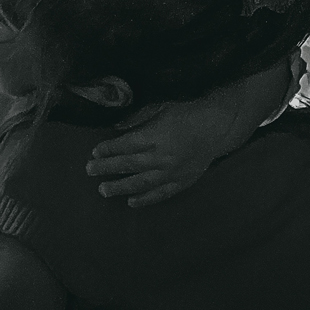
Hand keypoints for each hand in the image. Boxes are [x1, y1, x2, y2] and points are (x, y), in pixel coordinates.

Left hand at [85, 59, 290, 207]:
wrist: (219, 126)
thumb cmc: (188, 112)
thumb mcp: (161, 107)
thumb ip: (138, 117)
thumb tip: (116, 127)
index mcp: (155, 136)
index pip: (124, 145)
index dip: (108, 149)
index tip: (94, 152)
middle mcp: (162, 157)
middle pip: (128, 165)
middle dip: (107, 168)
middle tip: (90, 171)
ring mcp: (172, 172)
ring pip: (141, 183)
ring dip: (120, 187)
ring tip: (103, 190)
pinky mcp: (183, 181)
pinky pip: (161, 194)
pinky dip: (146, 199)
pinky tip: (131, 202)